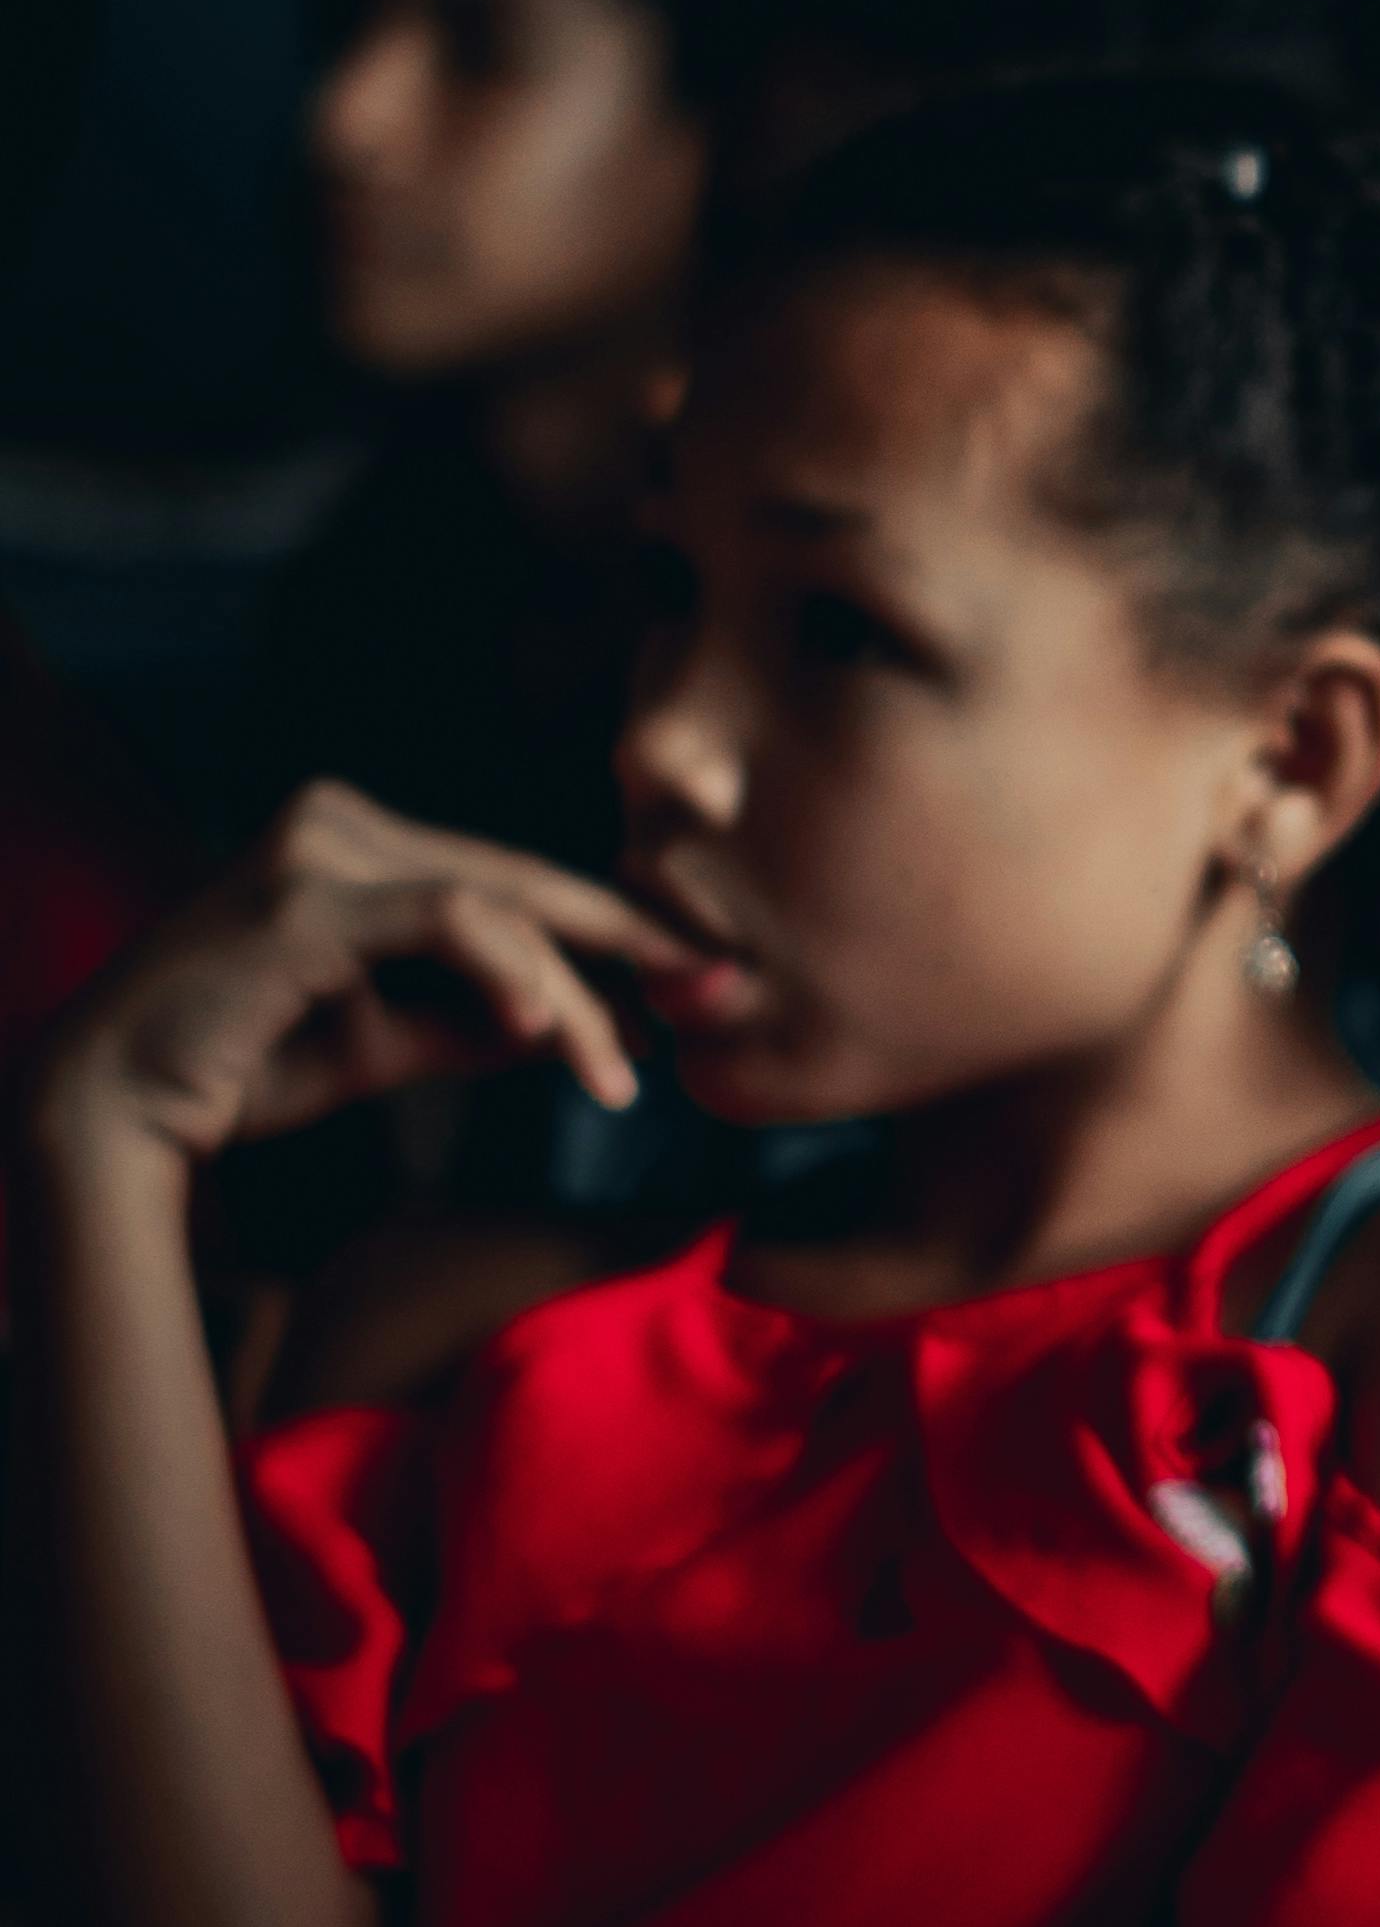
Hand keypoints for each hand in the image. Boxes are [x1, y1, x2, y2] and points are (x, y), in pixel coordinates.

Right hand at [22, 783, 698, 1171]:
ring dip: (572, 998)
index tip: (693, 978)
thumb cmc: (248, 1068)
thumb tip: (587, 1022)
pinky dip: (510, 975)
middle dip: (628, 947)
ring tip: (612, 1073)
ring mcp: (319, 849)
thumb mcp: (392, 1041)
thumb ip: (481, 1019)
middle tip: (711, 994)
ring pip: (497, 908)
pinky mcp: (303, 899)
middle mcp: (341, 820)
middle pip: (522, 888)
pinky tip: (543, 1033)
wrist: (123, 1106)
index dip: (613, 929)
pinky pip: (445, 922)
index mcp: (362, 839)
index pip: (513, 882)